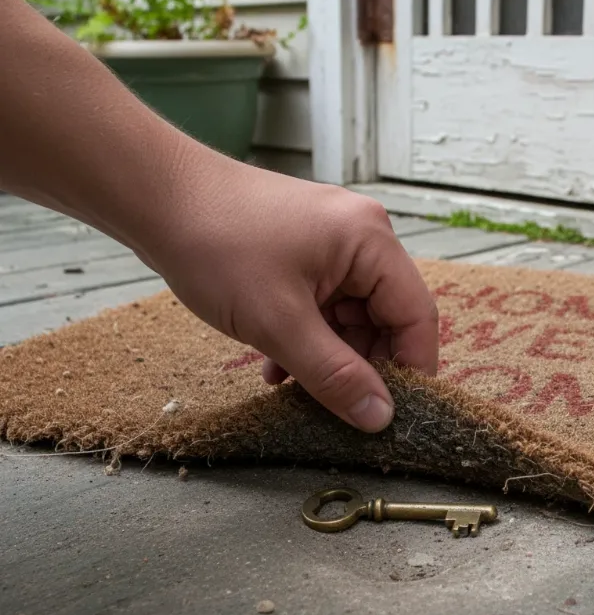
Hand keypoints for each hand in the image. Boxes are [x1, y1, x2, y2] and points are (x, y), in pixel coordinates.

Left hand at [139, 153, 438, 432]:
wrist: (156, 197)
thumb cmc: (217, 247)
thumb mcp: (279, 323)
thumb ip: (335, 375)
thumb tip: (380, 417)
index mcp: (371, 242)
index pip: (416, 316)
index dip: (412, 370)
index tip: (394, 415)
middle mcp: (361, 237)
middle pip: (384, 318)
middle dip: (360, 366)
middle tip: (336, 407)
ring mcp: (331, 242)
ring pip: (350, 317)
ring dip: (327, 356)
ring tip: (292, 387)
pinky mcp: (304, 251)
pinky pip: (322, 305)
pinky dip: (306, 338)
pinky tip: (275, 365)